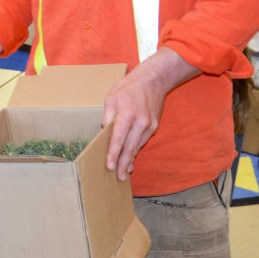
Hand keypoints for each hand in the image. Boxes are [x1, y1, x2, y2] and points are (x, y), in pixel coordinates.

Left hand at [101, 48, 197, 180]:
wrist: (153, 80)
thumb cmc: (128, 88)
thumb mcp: (111, 98)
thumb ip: (107, 117)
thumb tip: (104, 134)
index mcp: (127, 114)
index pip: (118, 138)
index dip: (113, 153)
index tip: (109, 166)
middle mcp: (140, 122)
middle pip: (130, 147)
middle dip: (123, 163)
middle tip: (119, 177)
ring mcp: (149, 125)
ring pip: (137, 146)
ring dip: (130, 159)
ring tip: (123, 172)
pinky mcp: (154, 126)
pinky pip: (142, 141)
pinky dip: (136, 150)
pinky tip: (130, 158)